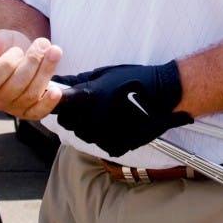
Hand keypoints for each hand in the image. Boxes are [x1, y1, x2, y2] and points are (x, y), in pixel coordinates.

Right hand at [0, 30, 62, 119]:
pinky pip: (38, 112)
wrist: (24, 56)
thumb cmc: (10, 50)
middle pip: (16, 85)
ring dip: (46, 71)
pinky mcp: (29, 112)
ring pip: (31, 94)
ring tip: (54, 52)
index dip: (8, 61)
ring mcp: (13, 108)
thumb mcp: (3, 39)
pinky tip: (56, 91)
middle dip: (33, 61)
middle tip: (42, 44)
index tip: (17, 50)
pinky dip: (48, 102)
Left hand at [53, 61, 193, 156]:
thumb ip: (79, 81)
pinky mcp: (115, 147)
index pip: (58, 108)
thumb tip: (58, 81)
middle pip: (68, 123)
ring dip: (89, 126)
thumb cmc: (135, 80)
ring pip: (84, 135)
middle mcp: (92, 121)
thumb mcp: (105, 75)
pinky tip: (118, 123)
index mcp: (87, 100)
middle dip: (74, 115)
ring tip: (107, 112)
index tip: (64, 101)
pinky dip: (105, 136)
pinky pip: (101, 144)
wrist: (164, 95)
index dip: (59, 104)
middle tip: (89, 105)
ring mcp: (103, 137)